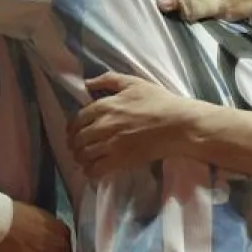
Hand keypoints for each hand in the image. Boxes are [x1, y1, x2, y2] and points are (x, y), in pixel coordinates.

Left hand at [70, 73, 196, 179]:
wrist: (179, 124)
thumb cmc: (160, 101)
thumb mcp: (134, 83)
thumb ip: (108, 80)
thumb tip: (87, 84)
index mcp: (105, 105)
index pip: (77, 118)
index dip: (72, 127)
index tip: (74, 131)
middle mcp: (104, 125)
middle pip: (78, 138)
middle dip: (73, 143)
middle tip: (76, 146)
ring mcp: (111, 144)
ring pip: (84, 154)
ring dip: (79, 157)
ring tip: (82, 158)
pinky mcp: (121, 160)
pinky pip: (96, 169)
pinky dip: (90, 171)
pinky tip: (92, 170)